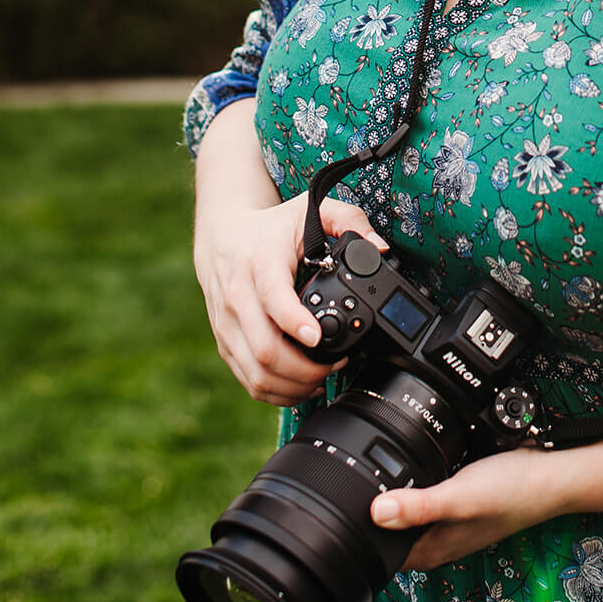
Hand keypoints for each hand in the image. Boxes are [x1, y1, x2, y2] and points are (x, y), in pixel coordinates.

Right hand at [195, 191, 383, 406]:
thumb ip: (350, 221)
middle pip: (265, 349)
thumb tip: (379, 249)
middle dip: (305, 368)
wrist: (223, 235)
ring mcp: (228, 324)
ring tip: (322, 379)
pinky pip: (247, 379)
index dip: (295, 324)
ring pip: (255, 372)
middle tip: (336, 364)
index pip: (273, 299)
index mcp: (260, 263)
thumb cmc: (271, 227)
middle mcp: (238, 297)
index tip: (318, 338)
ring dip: (292, 386)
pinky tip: (299, 385)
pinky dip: (275, 391)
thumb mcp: (311, 210)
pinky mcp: (225, 342)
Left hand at [368, 444, 568, 570]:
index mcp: (430, 550)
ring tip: (382, 459)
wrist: (550, 474)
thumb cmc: (512, 492)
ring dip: (396, 489)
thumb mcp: (460, 498)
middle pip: (389, 527)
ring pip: (406, 508)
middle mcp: (436, 537)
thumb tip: (376, 514)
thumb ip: (419, 507)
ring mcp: (447, 519)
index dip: (359, 527)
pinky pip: (425, 490)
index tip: (344, 494)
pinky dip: (418, 476)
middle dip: (374, 504)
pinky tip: (416, 455)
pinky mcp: (457, 498)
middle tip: (359, 468)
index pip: (379, 550)